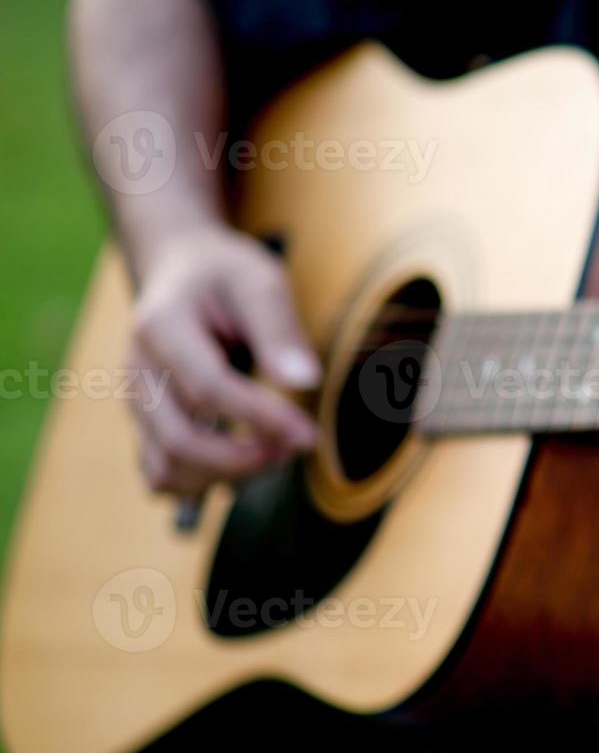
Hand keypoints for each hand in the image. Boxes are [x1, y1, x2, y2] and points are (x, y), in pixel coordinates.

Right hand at [127, 224, 318, 494]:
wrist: (179, 270)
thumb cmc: (224, 274)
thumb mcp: (258, 280)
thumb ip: (279, 329)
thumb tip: (307, 381)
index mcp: (161, 326)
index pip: (208, 389)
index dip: (261, 419)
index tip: (308, 434)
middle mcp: (138, 370)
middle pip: (180, 441)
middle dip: (244, 458)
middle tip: (296, 446)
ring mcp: (136, 401)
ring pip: (166, 469)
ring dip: (226, 476)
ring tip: (275, 451)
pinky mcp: (145, 423)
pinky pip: (161, 475)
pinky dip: (203, 482)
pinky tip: (244, 460)